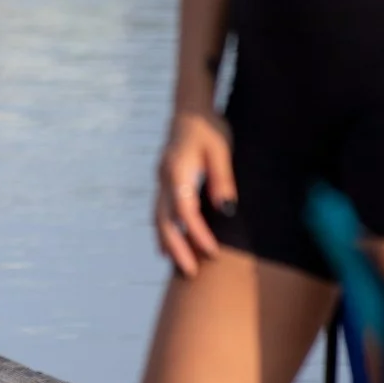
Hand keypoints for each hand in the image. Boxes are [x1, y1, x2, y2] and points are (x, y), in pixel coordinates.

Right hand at [153, 109, 235, 277]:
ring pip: (158, 216)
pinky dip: (164, 229)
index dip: (198, 233)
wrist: (191, 109)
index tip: (213, 251)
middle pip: (164, 219)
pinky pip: (160, 210)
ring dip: (167, 241)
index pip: (185, 210)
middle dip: (176, 247)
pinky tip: (169, 243)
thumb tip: (226, 210)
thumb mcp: (221, 150)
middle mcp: (164, 177)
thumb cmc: (209, 128)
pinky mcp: (164, 180)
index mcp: (177, 170)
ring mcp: (161, 178)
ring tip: (178, 265)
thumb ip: (222, 179)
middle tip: (191, 273)